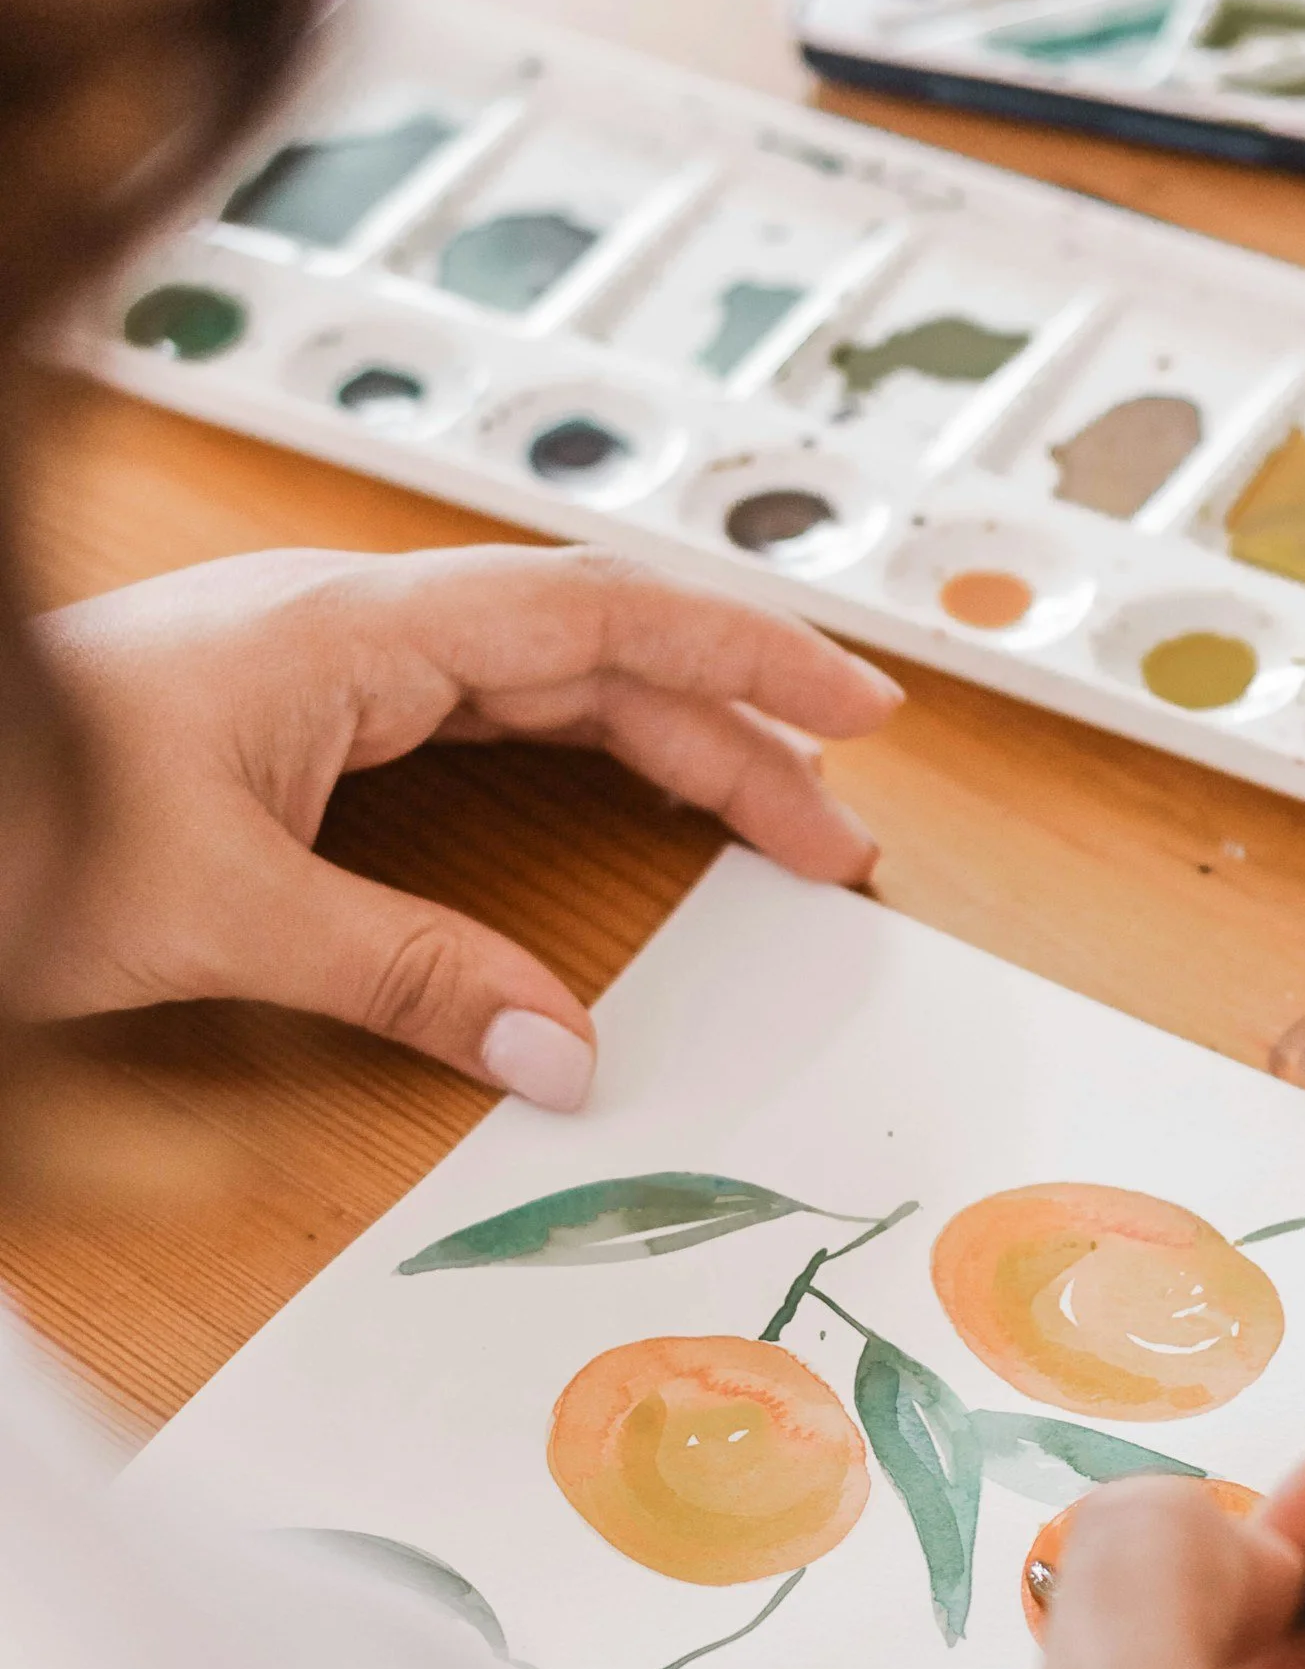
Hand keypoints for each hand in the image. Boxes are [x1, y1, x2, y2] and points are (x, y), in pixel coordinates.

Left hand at [27, 546, 900, 1107]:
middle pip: (598, 656)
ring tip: (770, 829)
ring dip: (670, 751)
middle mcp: (359, 629)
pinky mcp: (307, 722)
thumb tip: (567, 1057)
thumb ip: (407, 978)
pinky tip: (625, 806)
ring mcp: (333, 670)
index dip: (746, 652)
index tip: (856, 709)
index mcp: (356, 628)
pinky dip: (583, 765)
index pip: (602, 612)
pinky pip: (489, 722)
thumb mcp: (220, 914)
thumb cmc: (11, 820)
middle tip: (837, 839)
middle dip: (734, 735)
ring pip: (549, 688)